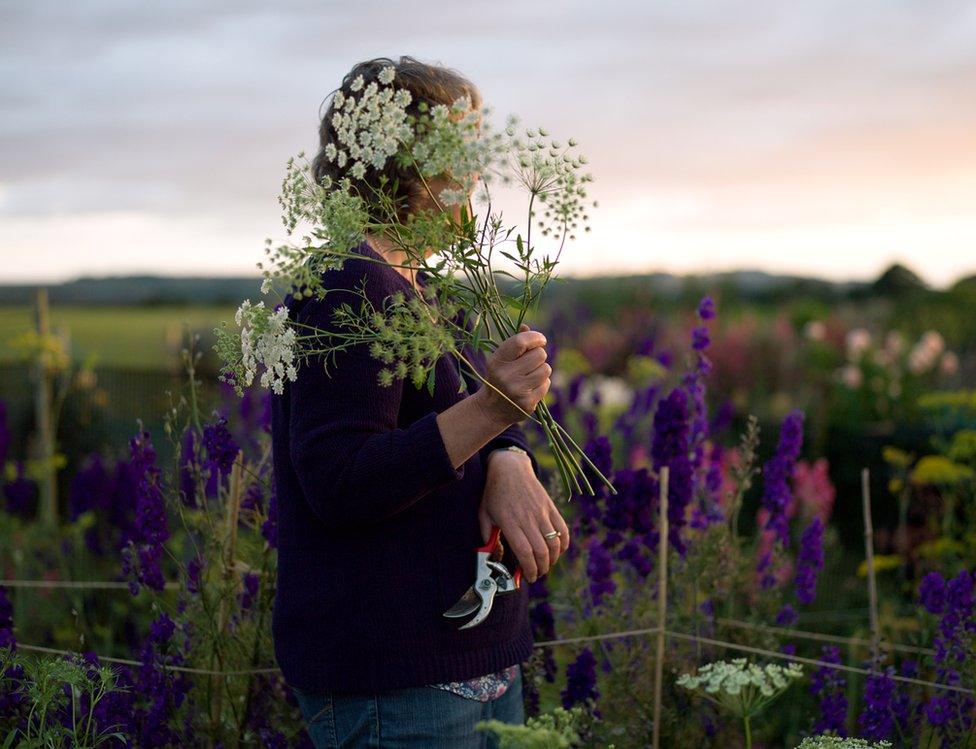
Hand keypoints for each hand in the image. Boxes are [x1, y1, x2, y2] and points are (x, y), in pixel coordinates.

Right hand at [475, 324, 550, 426]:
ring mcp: (517, 391)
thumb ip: (514, 343)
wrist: (492, 409)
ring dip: (541, 370)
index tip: (540, 340)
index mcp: (497, 361)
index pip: (520, 342)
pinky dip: (542, 384)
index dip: (535, 337)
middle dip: (538, 356)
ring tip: (530, 375)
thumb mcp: (501, 360)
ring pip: (546, 369)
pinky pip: (546, 384)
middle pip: (539, 355)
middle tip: (531, 362)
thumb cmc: (499, 378)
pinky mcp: (527, 403)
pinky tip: (530, 388)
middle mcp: (505, 376)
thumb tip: (526, 327)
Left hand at [478, 449, 569, 583]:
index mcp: (509, 522)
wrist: (510, 468)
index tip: (527, 577)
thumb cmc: (494, 492)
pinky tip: (557, 551)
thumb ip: (486, 535)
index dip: (528, 569)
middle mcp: (527, 518)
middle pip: (541, 551)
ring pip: (554, 543)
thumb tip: (489, 555)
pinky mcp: (550, 507)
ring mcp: (541, 512)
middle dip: (541, 569)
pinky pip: (562, 529)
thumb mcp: (484, 513)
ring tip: (545, 565)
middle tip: (536, 574)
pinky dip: (563, 544)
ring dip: (552, 559)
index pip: (524, 552)